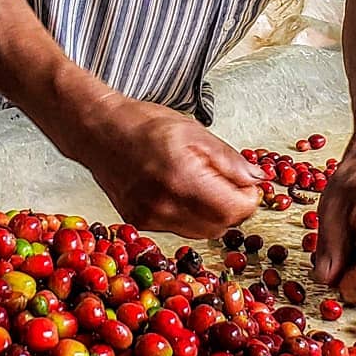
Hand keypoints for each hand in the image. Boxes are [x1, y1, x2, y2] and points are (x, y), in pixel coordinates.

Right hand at [77, 95, 264, 238]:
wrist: (99, 131)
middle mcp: (165, 206)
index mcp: (183, 179)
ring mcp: (150, 218)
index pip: (233, 210)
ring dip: (213, 213)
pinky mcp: (140, 223)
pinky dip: (190, 214)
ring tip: (205, 183)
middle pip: (220, 225)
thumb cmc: (144, 124)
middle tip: (231, 183)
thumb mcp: (194, 131)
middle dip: (233, 207)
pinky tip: (182, 190)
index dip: (249, 200)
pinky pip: (179, 228)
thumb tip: (256, 179)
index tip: (250, 185)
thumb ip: (228, 160)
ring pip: (201, 231)